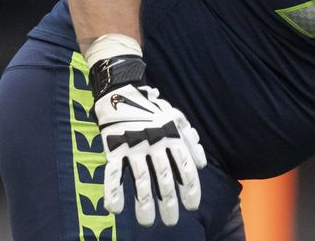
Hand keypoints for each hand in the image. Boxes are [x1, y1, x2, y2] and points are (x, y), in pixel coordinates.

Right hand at [94, 80, 206, 225]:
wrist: (122, 92)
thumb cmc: (153, 108)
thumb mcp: (177, 118)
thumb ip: (191, 141)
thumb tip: (201, 164)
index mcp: (173, 136)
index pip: (185, 167)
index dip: (190, 188)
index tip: (192, 207)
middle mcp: (156, 144)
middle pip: (164, 179)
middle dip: (169, 203)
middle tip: (172, 221)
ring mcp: (133, 147)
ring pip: (141, 181)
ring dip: (144, 204)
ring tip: (148, 222)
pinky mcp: (113, 149)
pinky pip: (113, 173)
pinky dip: (113, 191)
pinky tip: (116, 209)